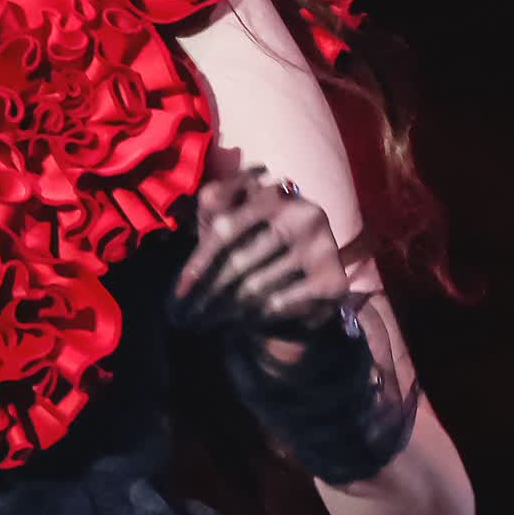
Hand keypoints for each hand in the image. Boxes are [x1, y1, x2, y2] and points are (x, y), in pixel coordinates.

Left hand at [172, 160, 350, 333]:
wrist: (309, 278)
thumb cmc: (258, 244)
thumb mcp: (233, 221)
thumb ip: (211, 214)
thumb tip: (195, 226)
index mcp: (271, 192)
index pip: (223, 228)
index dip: (199, 262)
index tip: (180, 292)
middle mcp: (301, 210)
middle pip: (239, 260)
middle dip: (211, 291)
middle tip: (192, 315)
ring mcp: (321, 242)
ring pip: (257, 285)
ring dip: (230, 309)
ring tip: (213, 320)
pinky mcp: (332, 276)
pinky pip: (281, 302)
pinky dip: (259, 316)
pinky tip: (247, 322)